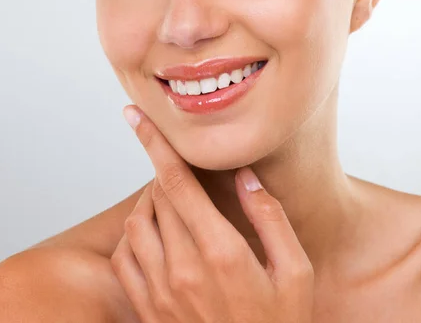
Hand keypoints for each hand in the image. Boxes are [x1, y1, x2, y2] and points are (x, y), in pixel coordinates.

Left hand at [110, 105, 313, 322]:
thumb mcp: (296, 272)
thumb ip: (270, 217)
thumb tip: (246, 176)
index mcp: (220, 251)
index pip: (176, 182)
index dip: (154, 143)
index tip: (136, 117)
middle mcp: (182, 269)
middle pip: (154, 196)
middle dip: (162, 172)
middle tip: (182, 171)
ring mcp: (160, 293)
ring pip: (135, 223)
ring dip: (149, 202)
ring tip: (172, 201)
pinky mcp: (149, 312)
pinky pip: (124, 259)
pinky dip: (133, 236)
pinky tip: (155, 235)